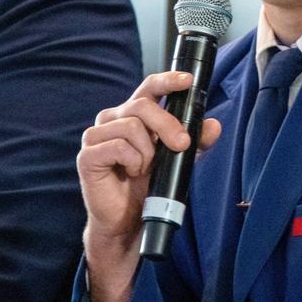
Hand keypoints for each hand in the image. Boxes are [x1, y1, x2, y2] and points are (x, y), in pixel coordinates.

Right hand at [76, 72, 221, 301]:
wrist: (130, 221)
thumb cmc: (150, 185)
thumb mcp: (179, 160)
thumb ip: (195, 141)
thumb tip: (214, 126)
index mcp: (133, 114)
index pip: (148, 87)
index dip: (167, 80)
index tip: (187, 81)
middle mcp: (113, 119)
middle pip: (142, 105)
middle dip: (167, 124)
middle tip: (181, 145)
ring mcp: (97, 135)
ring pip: (131, 126)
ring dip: (147, 151)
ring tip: (145, 168)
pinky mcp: (88, 155)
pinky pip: (117, 146)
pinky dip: (132, 161)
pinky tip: (131, 173)